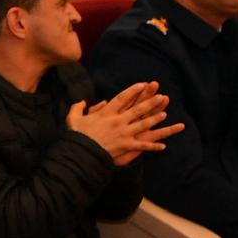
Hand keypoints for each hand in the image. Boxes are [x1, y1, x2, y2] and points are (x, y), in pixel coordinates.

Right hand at [66, 81, 182, 164]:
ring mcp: (124, 133)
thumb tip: (82, 101)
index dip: (133, 90)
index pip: (122, 98)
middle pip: (137, 109)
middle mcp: (118, 121)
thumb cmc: (77, 135)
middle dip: (150, 102)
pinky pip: (142, 146)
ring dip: (155, 119)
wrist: (81, 153)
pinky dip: (153, 147)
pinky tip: (163, 146)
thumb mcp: (73, 118)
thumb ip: (78, 107)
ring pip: (143, 124)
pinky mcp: (126, 145)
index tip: (142, 84)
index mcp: (106, 113)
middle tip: (161, 96)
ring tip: (165, 114)